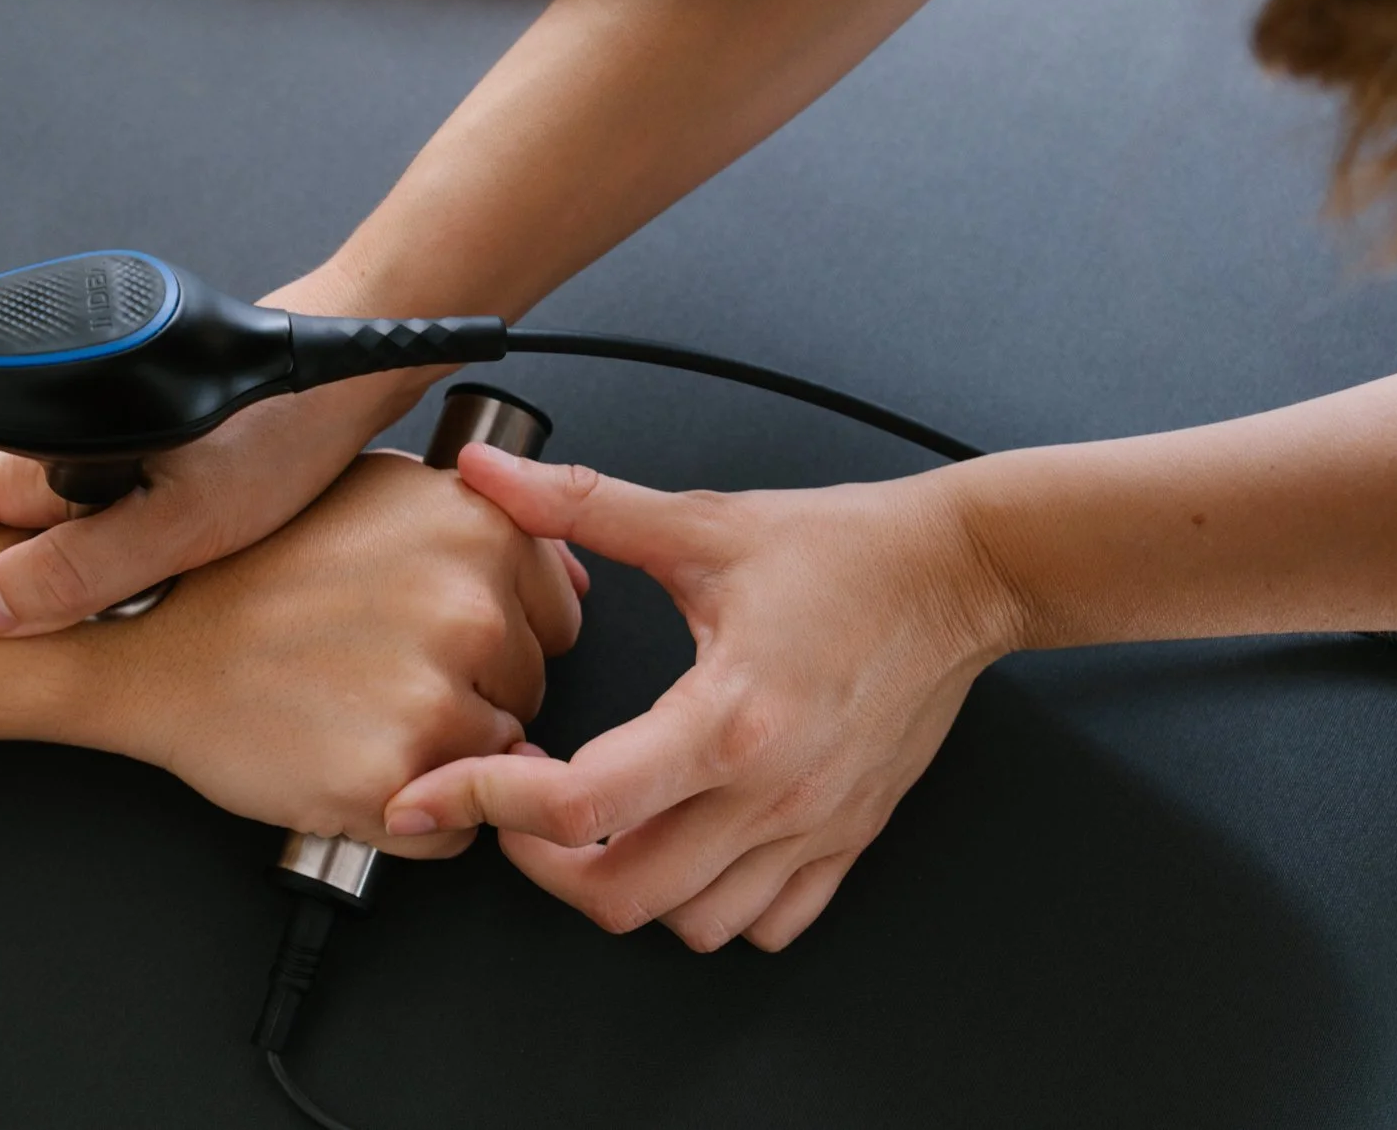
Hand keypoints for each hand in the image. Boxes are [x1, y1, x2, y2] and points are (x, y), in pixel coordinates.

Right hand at [0, 265, 432, 636]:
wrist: (340, 367)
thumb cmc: (278, 433)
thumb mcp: (184, 520)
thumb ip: (85, 567)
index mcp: (55, 456)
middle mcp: (61, 440)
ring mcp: (90, 434)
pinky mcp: (128, 440)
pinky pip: (46, 490)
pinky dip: (8, 518)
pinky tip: (18, 553)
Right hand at [92, 452, 582, 856]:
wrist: (151, 644)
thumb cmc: (253, 571)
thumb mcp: (377, 495)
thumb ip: (480, 527)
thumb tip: (571, 580)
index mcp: (480, 527)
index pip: (558, 619)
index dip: (494, 637)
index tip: (422, 633)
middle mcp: (471, 605)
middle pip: (531, 691)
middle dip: (470, 696)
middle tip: (375, 673)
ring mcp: (437, 695)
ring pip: (500, 764)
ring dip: (445, 760)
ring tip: (356, 715)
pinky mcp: (397, 778)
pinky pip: (457, 831)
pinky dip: (414, 820)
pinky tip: (350, 763)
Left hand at [383, 445, 1018, 947]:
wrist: (963, 571)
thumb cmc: (844, 547)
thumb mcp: (702, 521)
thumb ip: (581, 502)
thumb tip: (487, 472)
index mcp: (728, 716)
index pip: (580, 803)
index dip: (485, 802)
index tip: (434, 790)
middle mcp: (770, 790)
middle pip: (622, 894)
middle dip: (538, 864)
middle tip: (512, 809)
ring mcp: (813, 826)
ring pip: (692, 924)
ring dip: (623, 890)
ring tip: (593, 828)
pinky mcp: (846, 837)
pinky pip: (770, 923)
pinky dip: (711, 907)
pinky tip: (681, 848)